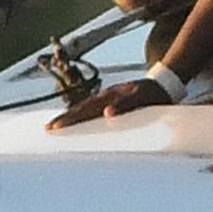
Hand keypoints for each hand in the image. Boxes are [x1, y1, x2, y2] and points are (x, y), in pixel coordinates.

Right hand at [46, 78, 168, 130]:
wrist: (165, 82)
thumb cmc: (154, 93)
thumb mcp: (142, 98)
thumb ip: (125, 104)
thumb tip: (107, 112)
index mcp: (110, 96)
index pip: (85, 110)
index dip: (70, 119)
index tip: (55, 127)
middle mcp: (106, 96)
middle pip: (80, 108)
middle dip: (63, 119)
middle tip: (47, 129)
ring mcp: (108, 97)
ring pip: (84, 108)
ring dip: (70, 116)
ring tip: (56, 126)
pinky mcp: (112, 100)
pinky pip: (92, 108)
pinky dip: (81, 115)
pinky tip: (77, 122)